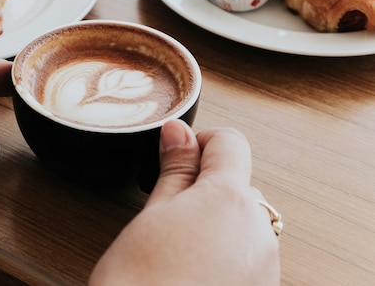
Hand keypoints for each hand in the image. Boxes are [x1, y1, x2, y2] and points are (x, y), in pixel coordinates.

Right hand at [90, 119, 280, 284]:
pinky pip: (249, 254)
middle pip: (238, 184)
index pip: (230, 143)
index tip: (179, 156)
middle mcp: (257, 230)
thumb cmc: (139, 281)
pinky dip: (227, 252)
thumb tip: (179, 132)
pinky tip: (195, 269)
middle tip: (169, 211)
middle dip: (207, 188)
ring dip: (218, 221)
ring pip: (244, 221)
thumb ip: (175, 169)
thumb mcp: (153, 213)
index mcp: (228, 199)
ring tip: (179, 247)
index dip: (201, 142)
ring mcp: (264, 264)